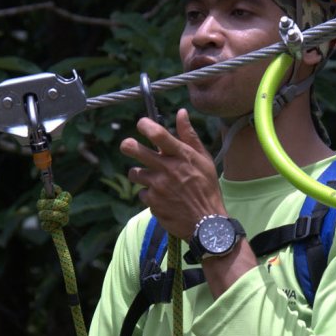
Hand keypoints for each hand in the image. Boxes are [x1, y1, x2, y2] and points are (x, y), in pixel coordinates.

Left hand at [121, 109, 225, 238]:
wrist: (207, 223)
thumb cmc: (207, 188)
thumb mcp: (203, 159)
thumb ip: (189, 136)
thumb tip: (181, 113)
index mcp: (181, 156)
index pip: (157, 133)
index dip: (144, 125)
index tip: (142, 125)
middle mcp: (167, 169)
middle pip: (133, 149)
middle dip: (127, 145)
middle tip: (128, 146)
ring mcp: (157, 186)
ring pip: (134, 173)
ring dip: (140, 173)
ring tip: (153, 178)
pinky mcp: (152, 202)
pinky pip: (142, 193)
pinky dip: (149, 194)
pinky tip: (162, 197)